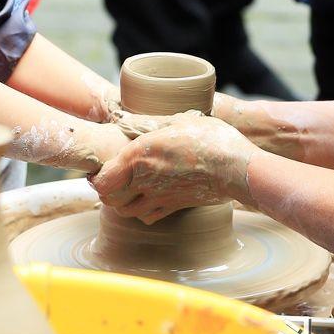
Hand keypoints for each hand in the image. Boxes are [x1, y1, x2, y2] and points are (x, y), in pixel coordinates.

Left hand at [91, 113, 257, 220]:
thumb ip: (147, 122)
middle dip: (104, 192)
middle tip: (109, 179)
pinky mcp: (175, 207)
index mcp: (138, 156)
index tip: (97, 170)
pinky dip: (141, 212)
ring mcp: (160, 197)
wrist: (237, 168)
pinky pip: (148, 217)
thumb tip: (122, 117)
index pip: (102, 180)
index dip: (95, 178)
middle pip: (109, 200)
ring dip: (121, 203)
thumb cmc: (209, 139)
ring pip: (126, 212)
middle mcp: (145, 180)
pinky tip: (147, 197)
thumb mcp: (177, 120)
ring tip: (126, 189)